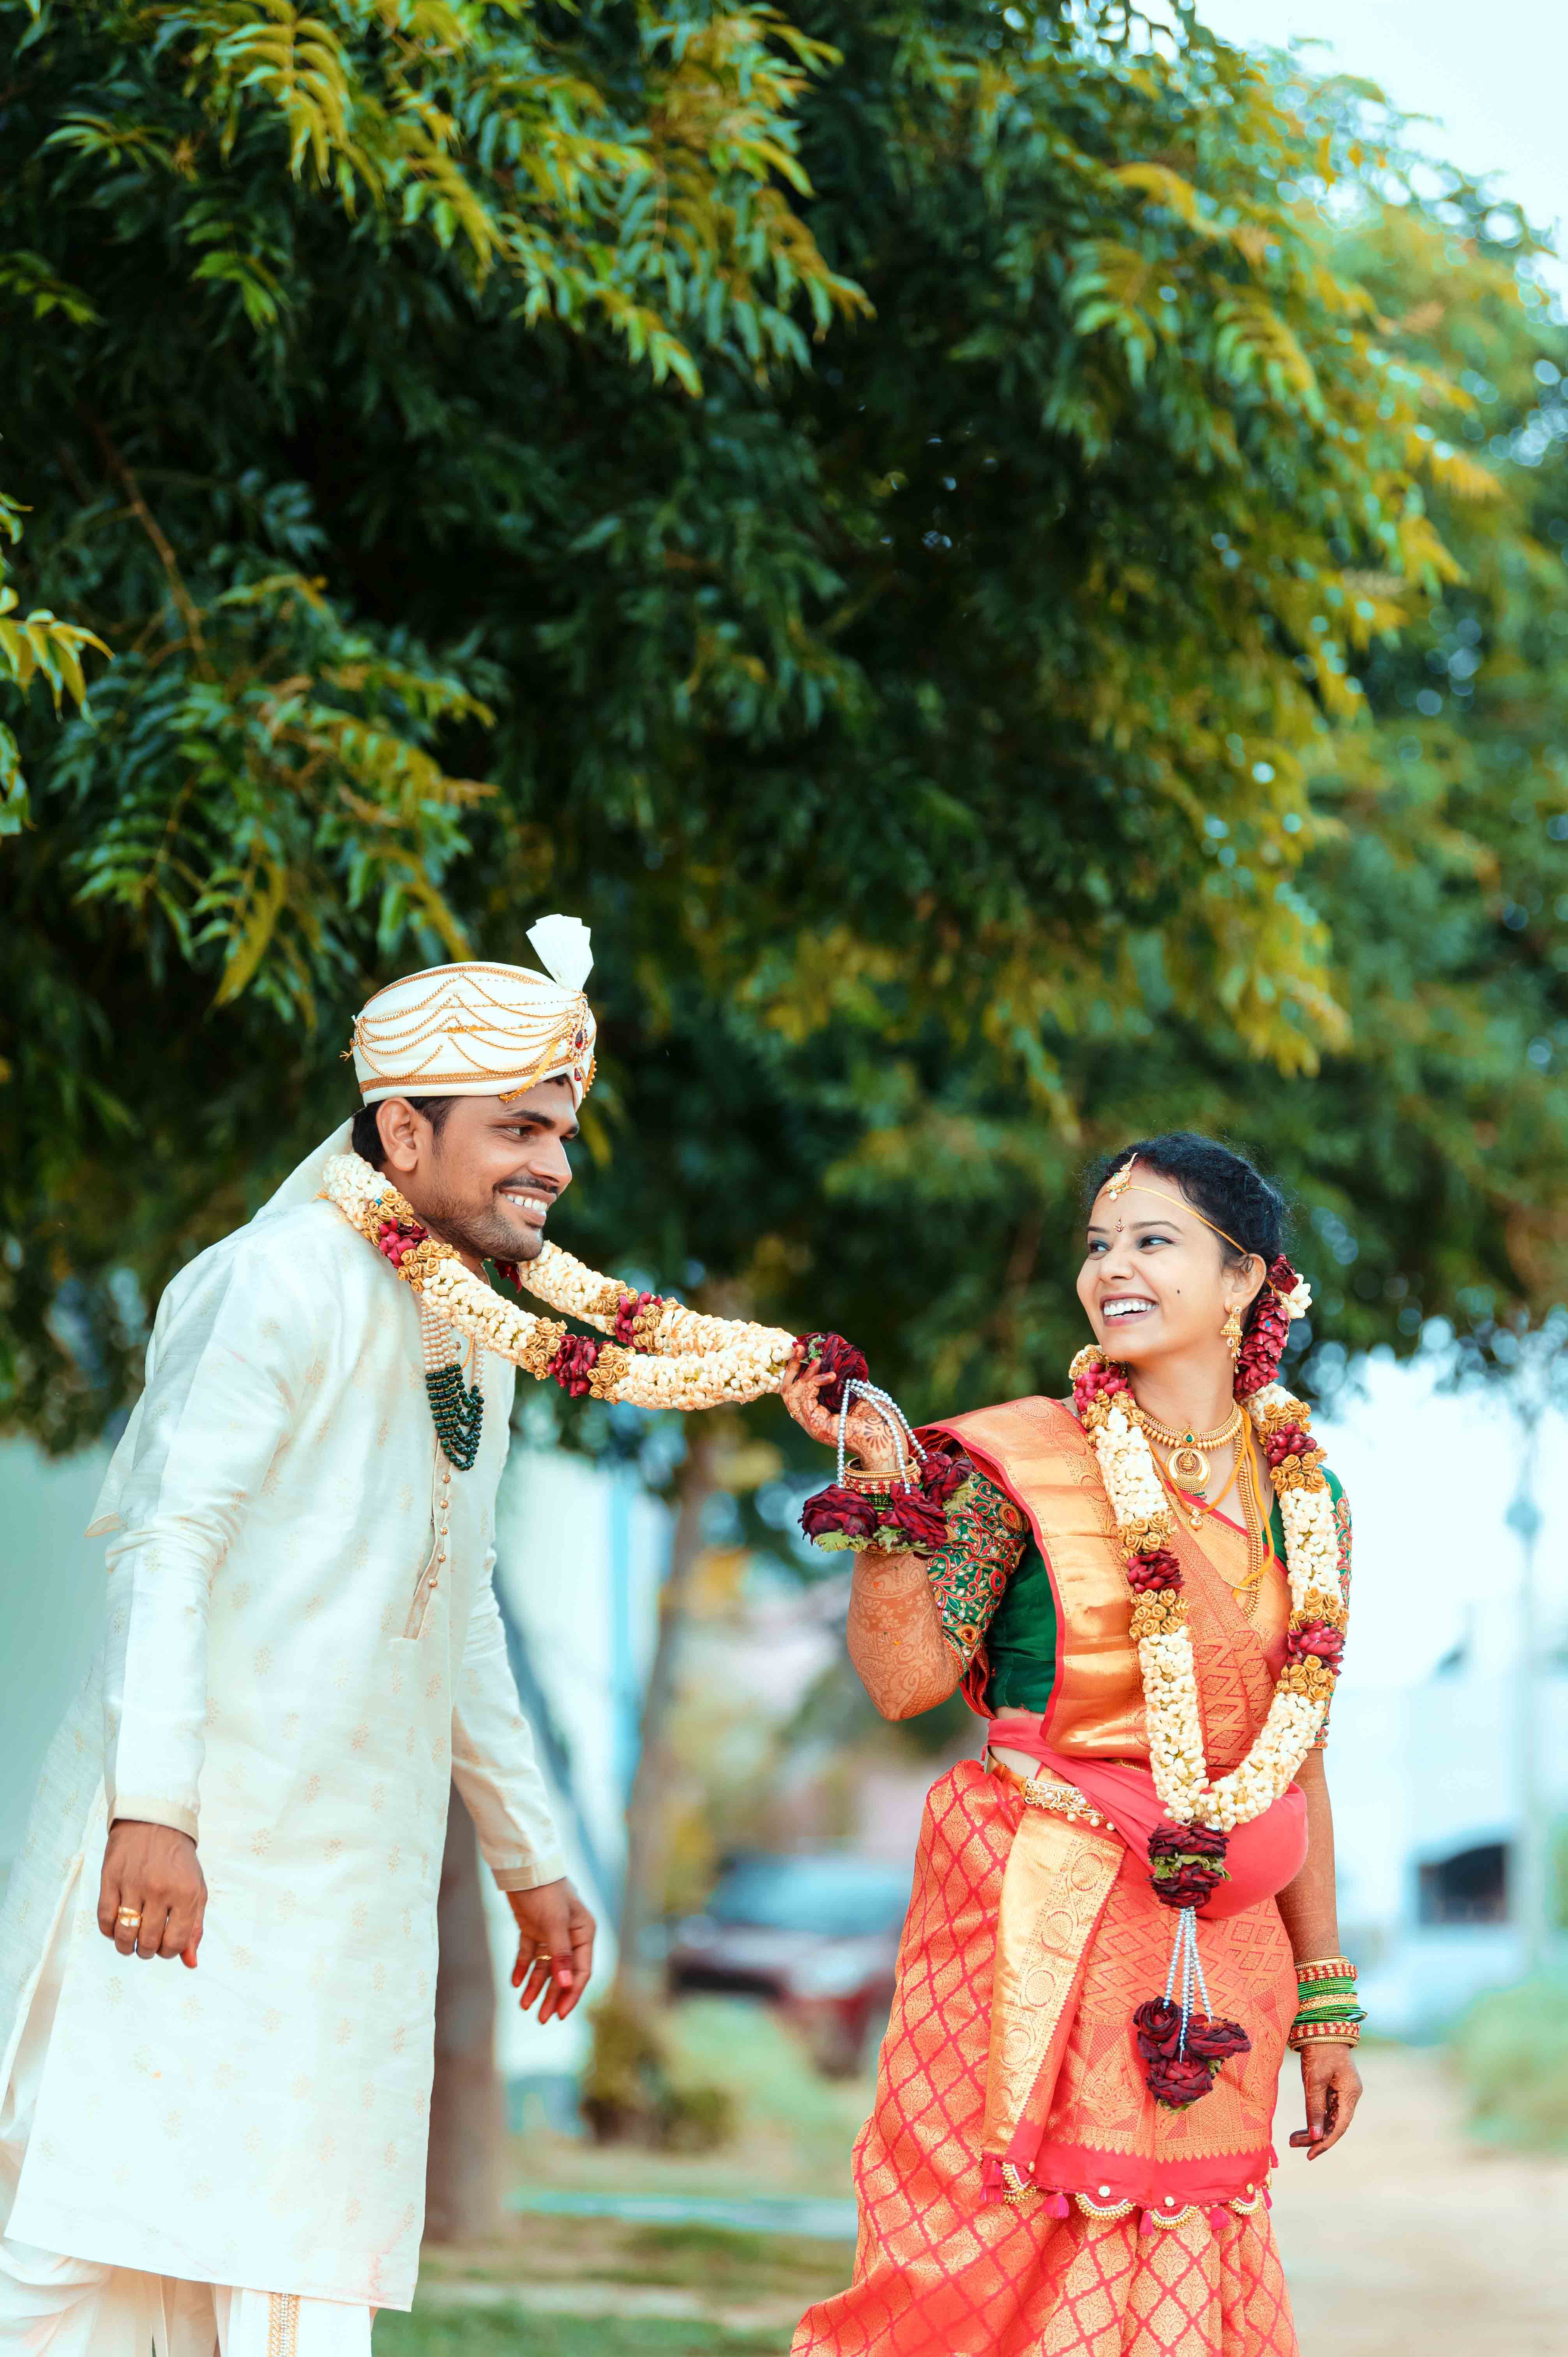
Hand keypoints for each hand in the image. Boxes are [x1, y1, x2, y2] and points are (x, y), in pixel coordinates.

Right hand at [98, 1819, 206, 1966]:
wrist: (154, 1821)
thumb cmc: (178, 1861)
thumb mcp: (196, 1890)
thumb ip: (195, 1927)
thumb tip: (191, 1963)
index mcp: (186, 1893)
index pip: (175, 1943)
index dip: (169, 1952)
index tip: (165, 1945)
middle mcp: (160, 1890)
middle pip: (148, 1943)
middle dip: (147, 1950)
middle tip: (147, 1942)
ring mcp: (133, 1884)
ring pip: (125, 1936)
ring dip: (127, 1947)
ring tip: (131, 1940)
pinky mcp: (110, 1879)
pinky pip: (105, 1920)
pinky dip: (109, 1931)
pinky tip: (117, 1926)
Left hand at [508, 1877, 594, 2024]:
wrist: (525, 1867)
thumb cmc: (546, 1891)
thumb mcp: (555, 1924)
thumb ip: (560, 1955)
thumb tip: (565, 1986)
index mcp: (583, 1933)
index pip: (580, 1971)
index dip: (570, 1994)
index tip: (559, 2014)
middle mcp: (569, 1936)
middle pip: (562, 1973)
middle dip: (551, 1996)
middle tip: (540, 2018)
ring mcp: (550, 1933)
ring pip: (544, 1967)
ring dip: (535, 1985)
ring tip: (523, 2005)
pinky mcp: (533, 1929)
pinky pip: (528, 1954)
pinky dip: (521, 1968)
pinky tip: (514, 1982)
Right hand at [779, 1351, 904, 1474]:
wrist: (887, 1438)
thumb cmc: (876, 1418)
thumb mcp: (858, 1389)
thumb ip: (846, 1375)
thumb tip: (840, 1353)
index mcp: (819, 1412)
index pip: (796, 1389)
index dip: (796, 1368)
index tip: (803, 1348)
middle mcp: (811, 1419)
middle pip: (787, 1392)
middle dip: (792, 1367)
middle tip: (800, 1348)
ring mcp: (812, 1425)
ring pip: (792, 1396)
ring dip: (805, 1374)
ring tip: (817, 1360)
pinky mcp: (816, 1426)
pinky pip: (806, 1400)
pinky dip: (814, 1383)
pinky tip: (829, 1376)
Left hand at [1288, 2042, 1361, 2158]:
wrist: (1321, 2024)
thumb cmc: (1319, 2049)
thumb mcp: (1314, 2079)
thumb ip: (1315, 2108)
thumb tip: (1315, 2137)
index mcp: (1350, 2094)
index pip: (1338, 2127)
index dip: (1324, 2143)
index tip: (1309, 2155)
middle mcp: (1350, 2095)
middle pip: (1334, 2125)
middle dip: (1315, 2138)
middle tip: (1293, 2144)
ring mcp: (1344, 2091)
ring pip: (1330, 2119)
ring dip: (1313, 2129)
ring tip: (1293, 2139)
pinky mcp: (1335, 2087)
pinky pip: (1327, 2109)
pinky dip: (1315, 2118)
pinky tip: (1303, 2127)